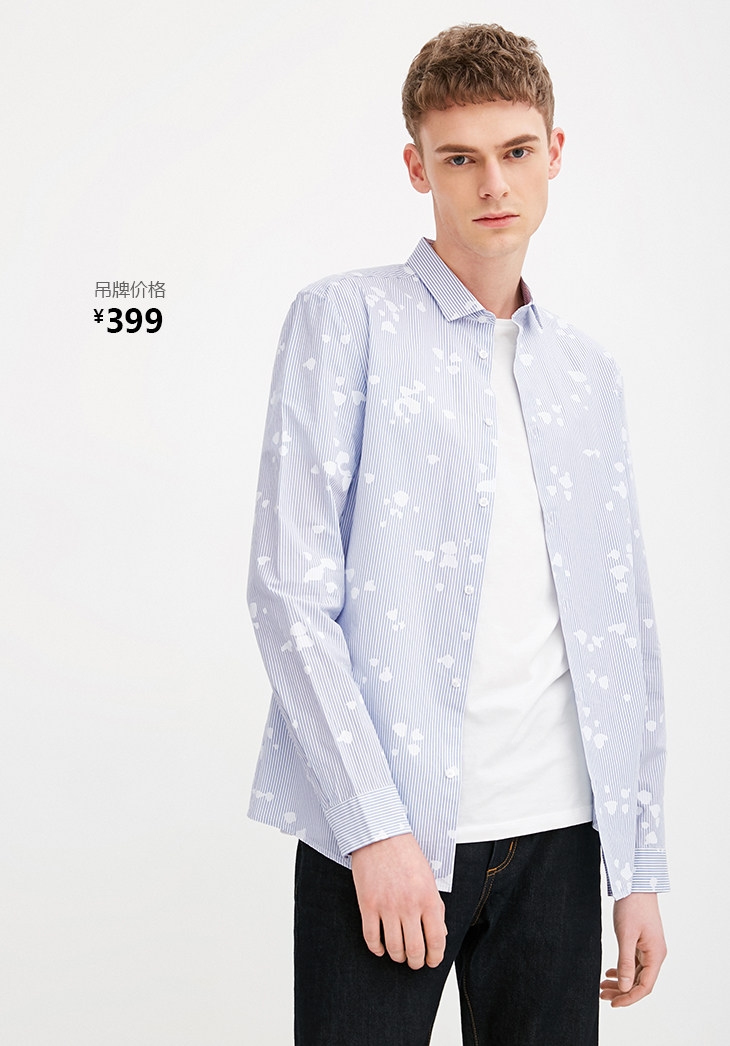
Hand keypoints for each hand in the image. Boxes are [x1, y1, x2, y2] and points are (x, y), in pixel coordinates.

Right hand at [350, 833, 446, 969]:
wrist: (380, 835)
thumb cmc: (407, 855)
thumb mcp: (429, 879)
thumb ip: (435, 907)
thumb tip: (439, 934)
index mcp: (428, 898)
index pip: (436, 940)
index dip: (435, 957)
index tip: (432, 961)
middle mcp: (409, 905)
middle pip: (415, 949)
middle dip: (416, 962)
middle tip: (415, 962)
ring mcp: (386, 906)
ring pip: (393, 947)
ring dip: (397, 956)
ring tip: (399, 955)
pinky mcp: (367, 904)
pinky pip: (371, 937)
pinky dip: (376, 948)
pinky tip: (381, 948)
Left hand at [600, 891, 666, 1006]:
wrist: (635, 883)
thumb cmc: (632, 907)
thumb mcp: (626, 935)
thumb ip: (625, 962)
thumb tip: (624, 988)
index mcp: (656, 955)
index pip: (644, 987)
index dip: (629, 998)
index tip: (613, 1004)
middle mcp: (655, 954)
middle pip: (640, 982)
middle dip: (622, 992)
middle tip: (602, 995)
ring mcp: (650, 948)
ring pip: (636, 973)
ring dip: (621, 981)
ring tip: (603, 986)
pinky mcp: (643, 941)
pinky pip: (634, 962)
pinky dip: (623, 969)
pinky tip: (610, 972)